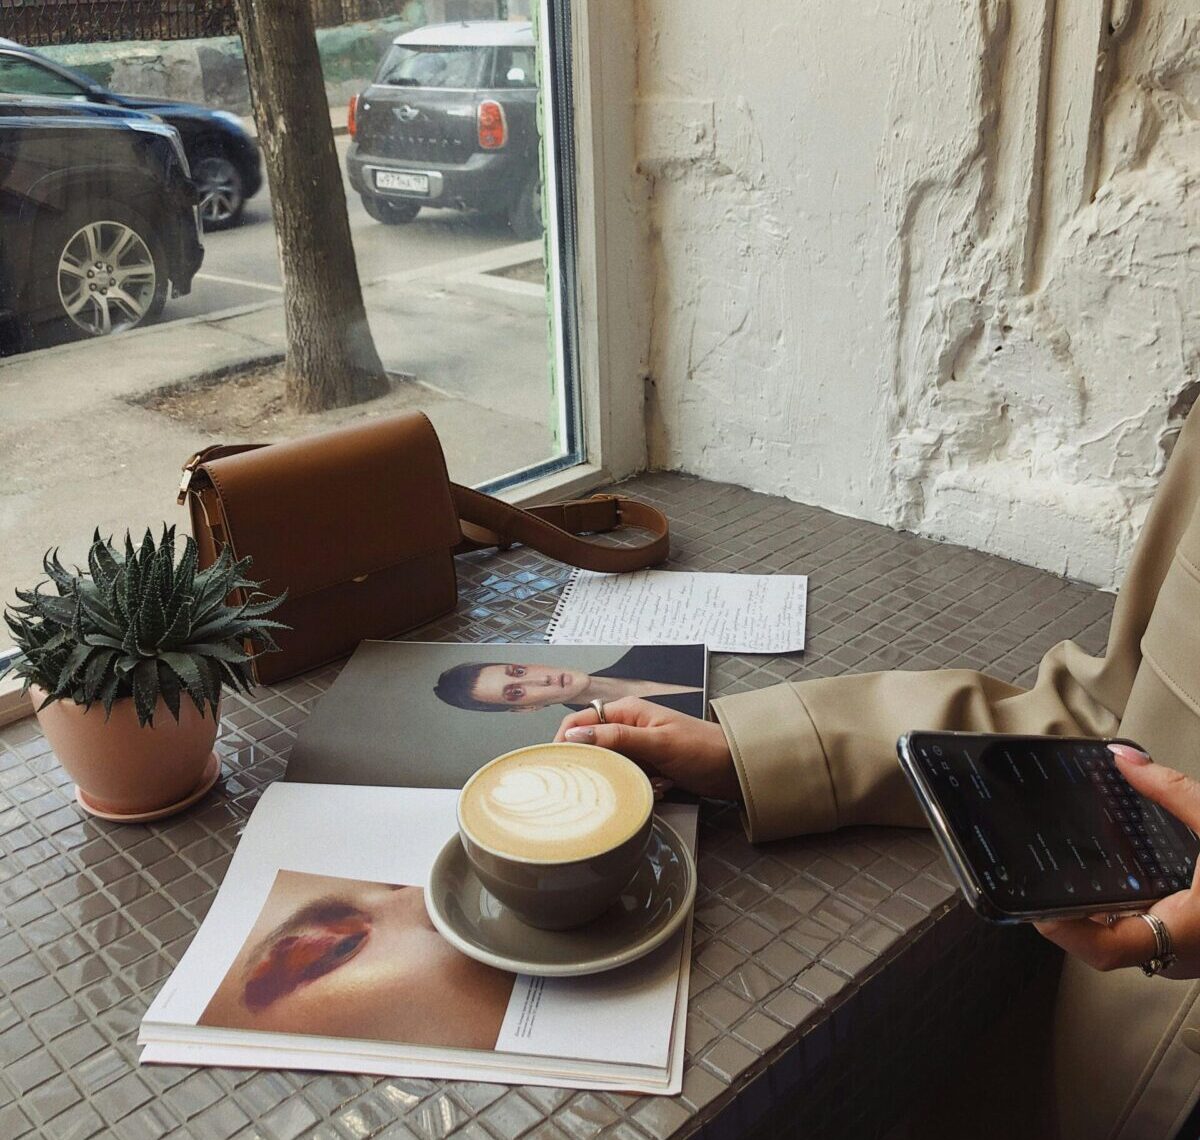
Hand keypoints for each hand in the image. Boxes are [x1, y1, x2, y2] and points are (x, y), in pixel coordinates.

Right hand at [553, 697, 740, 801]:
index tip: (557, 765)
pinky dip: (634, 784)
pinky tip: (654, 788)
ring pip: (608, 764)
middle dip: (593, 764)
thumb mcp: (658, 743)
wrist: (735, 769)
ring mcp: (637, 747)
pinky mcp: (647, 766)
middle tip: (593, 784)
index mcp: (627, 711)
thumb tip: (575, 736)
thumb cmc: (701, 749)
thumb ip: (617, 738)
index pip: (580, 721)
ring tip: (638, 783)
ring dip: (618, 777)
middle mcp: (627, 727)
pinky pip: (626, 776)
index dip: (565, 740)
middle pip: (591, 745)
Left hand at [1035, 744, 1199, 977]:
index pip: (1106, 951)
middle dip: (1070, 917)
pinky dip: (1126, 909)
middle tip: (1035, 881)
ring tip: (1062, 875)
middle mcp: (1186, 954)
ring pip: (1129, 942)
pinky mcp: (1199, 942)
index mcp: (1190, 933)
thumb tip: (1123, 759)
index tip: (1032, 905)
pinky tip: (1114, 878)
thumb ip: (1172, 792)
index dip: (1062, 931)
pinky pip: (1151, 932)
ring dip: (1097, 914)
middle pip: (1107, 946)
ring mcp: (1193, 954)